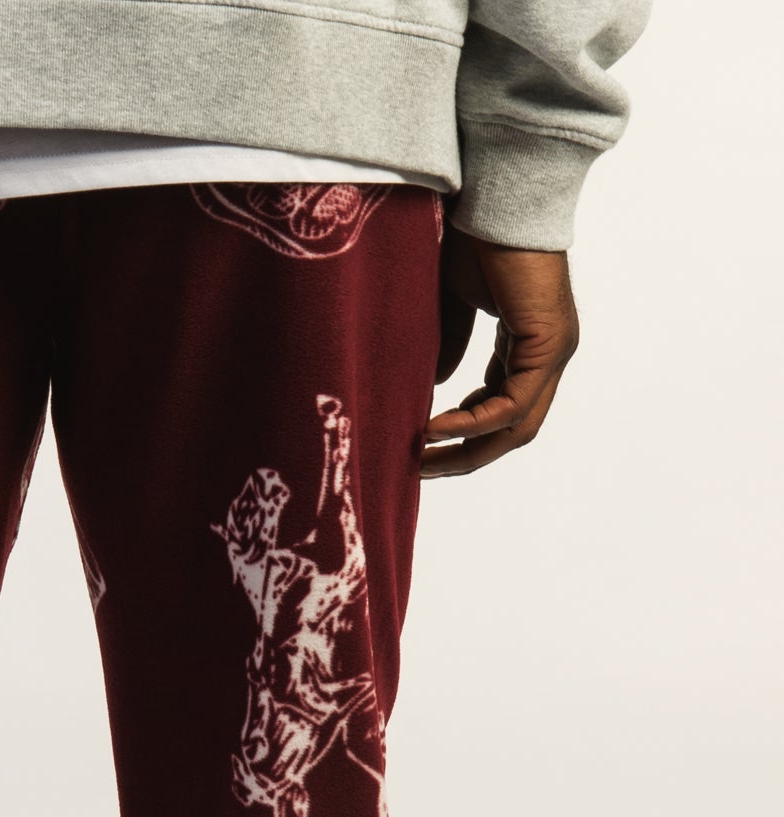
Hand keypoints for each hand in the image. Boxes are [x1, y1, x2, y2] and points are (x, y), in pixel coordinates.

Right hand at [421, 228, 579, 478]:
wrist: (494, 193)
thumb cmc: (473, 235)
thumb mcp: (453, 303)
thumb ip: (450, 345)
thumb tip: (440, 386)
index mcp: (529, 342)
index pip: (503, 407)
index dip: (463, 434)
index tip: (422, 444)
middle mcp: (548, 351)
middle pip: (513, 429)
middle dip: (465, 455)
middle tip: (419, 467)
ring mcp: (553, 350)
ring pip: (516, 426)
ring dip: (467, 449)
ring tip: (421, 457)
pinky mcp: (548, 344)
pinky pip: (512, 405)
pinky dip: (472, 424)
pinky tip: (434, 429)